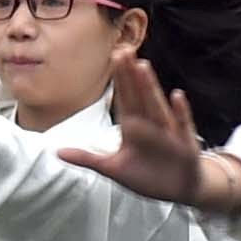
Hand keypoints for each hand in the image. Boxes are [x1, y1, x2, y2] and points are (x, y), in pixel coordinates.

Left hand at [61, 54, 240, 212]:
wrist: (178, 190)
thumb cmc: (145, 176)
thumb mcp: (112, 169)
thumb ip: (87, 158)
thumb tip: (57, 152)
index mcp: (132, 128)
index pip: (123, 99)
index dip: (118, 80)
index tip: (113, 56)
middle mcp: (149, 125)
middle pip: (138, 96)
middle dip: (130, 76)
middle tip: (123, 50)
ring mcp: (167, 133)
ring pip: (156, 107)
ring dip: (149, 87)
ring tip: (142, 67)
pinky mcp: (184, 145)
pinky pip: (182, 126)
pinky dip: (180, 112)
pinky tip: (177, 95)